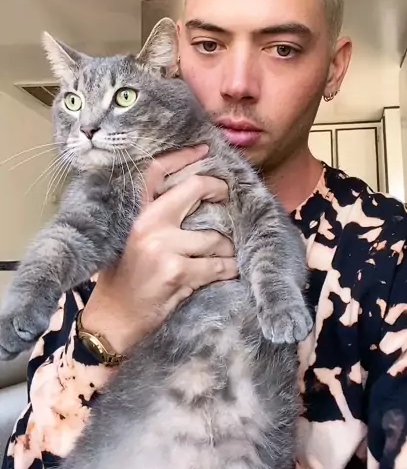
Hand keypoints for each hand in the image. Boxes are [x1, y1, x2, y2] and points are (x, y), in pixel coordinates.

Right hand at [81, 145, 236, 354]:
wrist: (114, 319)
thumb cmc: (126, 280)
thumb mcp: (132, 240)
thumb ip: (157, 219)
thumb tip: (197, 199)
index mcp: (137, 214)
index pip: (156, 171)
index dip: (183, 156)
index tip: (205, 149)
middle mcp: (149, 224)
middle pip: (195, 190)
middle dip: (220, 192)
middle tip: (230, 200)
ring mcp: (163, 248)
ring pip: (216, 237)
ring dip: (228, 250)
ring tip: (225, 258)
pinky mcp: (177, 272)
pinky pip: (219, 266)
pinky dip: (228, 271)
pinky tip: (226, 274)